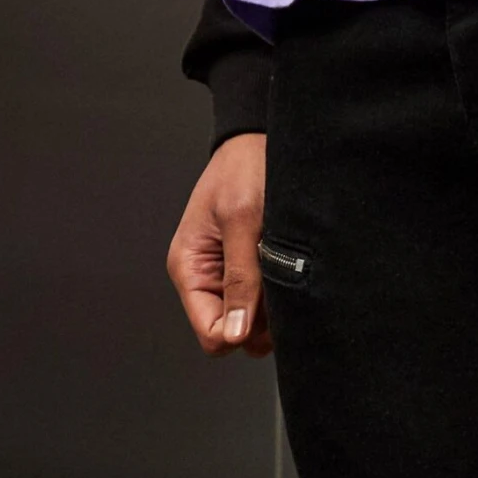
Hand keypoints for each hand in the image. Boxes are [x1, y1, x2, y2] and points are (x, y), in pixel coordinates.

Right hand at [166, 132, 273, 356]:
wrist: (261, 142)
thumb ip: (240, 278)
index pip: (211, 335)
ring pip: (255, 325)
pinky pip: (268, 305)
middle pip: (236, 335)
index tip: (264, 312)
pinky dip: (282, 295)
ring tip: (282, 268)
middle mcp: (207, 280)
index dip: (239, 334)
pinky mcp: (252, 274)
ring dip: (274, 308)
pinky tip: (287, 268)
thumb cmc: (244, 168)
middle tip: (279, 285)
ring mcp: (230, 279)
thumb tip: (236, 332)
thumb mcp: (242, 220)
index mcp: (190, 269)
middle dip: (261, 322)